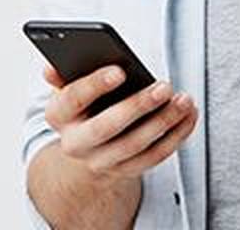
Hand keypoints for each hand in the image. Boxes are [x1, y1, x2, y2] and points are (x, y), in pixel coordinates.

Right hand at [42, 63, 198, 181]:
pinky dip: (176, 136)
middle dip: (137, 106)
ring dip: (164, 122)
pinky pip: (154, 157)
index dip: (94, 85)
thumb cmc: (84, 105)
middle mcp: (75, 143)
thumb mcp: (70, 87)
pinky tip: (188, 115)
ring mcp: (100, 161)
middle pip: (106, 127)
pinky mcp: (125, 171)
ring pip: (135, 146)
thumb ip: (65, 74)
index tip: (120, 71)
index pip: (72, 99)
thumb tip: (51, 68)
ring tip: (184, 100)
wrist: (86, 147)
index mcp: (58, 115)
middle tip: (164, 86)